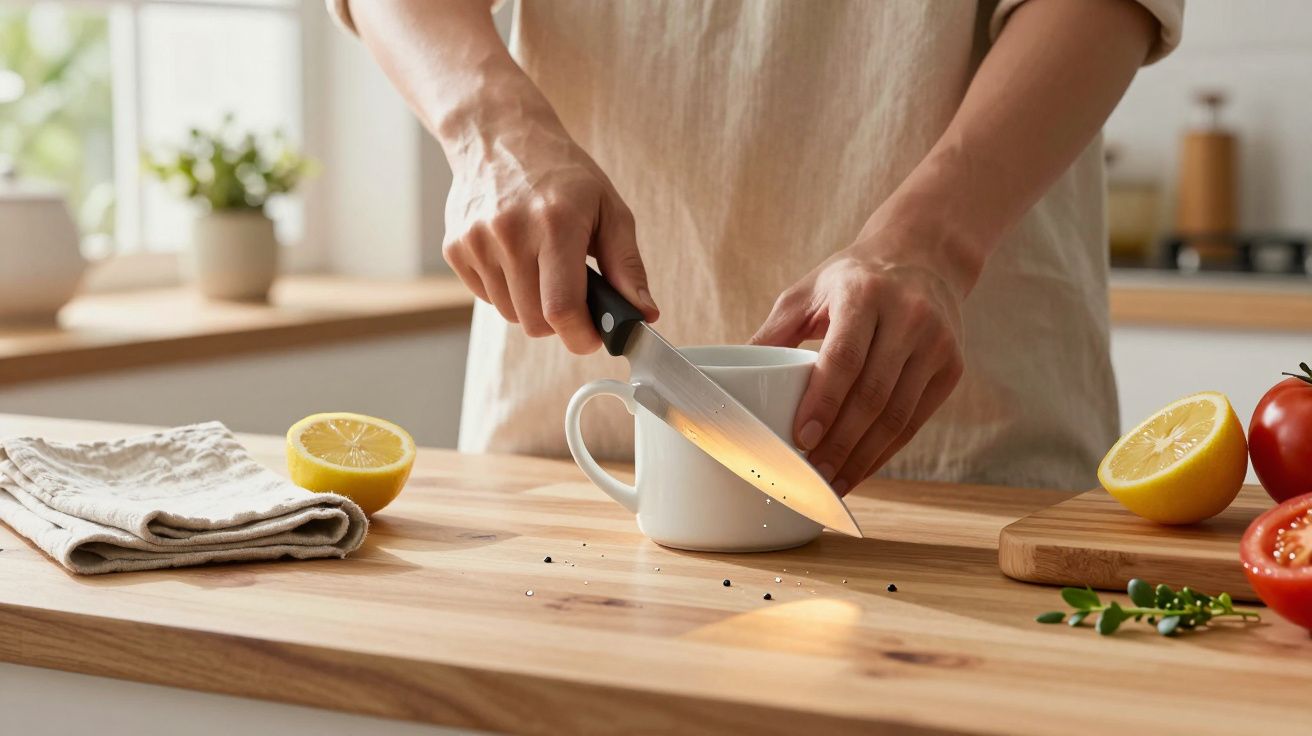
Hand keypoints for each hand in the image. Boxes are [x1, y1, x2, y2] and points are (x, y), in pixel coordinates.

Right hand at [442, 115, 657, 353]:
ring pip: (510, 314)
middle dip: (559, 321)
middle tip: (572, 294)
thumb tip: (644, 313)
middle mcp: (510, 233)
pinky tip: (515, 256)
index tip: (594, 337)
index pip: (562, 308)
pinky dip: (506, 289)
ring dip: (531, 305)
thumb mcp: (609, 208)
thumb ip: (627, 265)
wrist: (500, 135)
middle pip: (534, 322)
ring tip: (542, 266)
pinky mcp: (455, 248)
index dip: (581, 336)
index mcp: (556, 224)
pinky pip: (486, 297)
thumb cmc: (562, 174)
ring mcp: (477, 241)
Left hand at [751, 222, 966, 494]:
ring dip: (862, 457)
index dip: (823, 403)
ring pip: (897, 415)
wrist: (924, 255)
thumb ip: (773, 332)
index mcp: (864, 293)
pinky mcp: (952, 367)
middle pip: (873, 394)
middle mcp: (908, 316)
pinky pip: (915, 421)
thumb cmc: (854, 277)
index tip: (801, 438)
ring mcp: (937, 343)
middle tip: (810, 474)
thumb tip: (729, 379)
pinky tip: (860, 468)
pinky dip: (885, 452)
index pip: (844, 357)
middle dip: (839, 443)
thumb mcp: (809, 290)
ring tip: (831, 482)